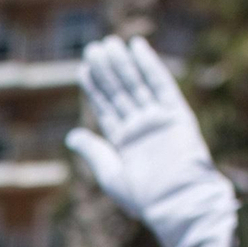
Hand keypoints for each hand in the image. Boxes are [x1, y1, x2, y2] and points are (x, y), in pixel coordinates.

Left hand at [65, 35, 236, 246]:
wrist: (176, 202)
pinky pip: (161, 84)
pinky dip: (149, 65)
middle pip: (121, 92)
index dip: (95, 88)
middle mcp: (141, 127)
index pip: (107, 108)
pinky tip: (137, 47)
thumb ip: (93, 151)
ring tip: (108, 43)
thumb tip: (71, 136)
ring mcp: (158, 119)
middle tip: (94, 47)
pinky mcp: (176, 114)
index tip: (83, 68)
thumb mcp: (110, 173)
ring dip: (122, 64)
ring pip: (137, 85)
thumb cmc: (144, 196)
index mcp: (125, 143)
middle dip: (107, 71)